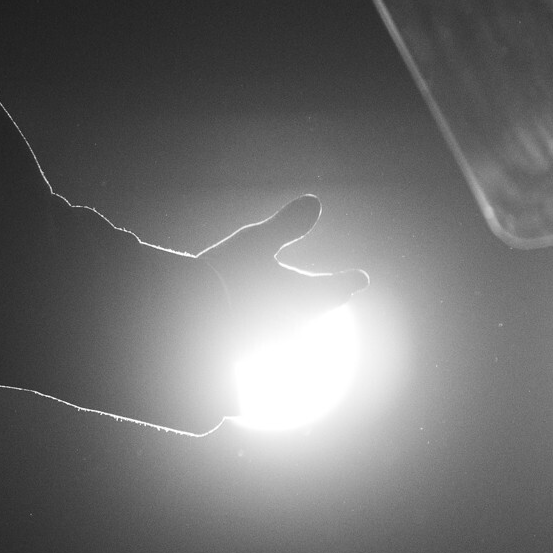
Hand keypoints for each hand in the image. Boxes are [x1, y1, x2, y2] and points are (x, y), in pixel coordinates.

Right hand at [199, 194, 366, 344]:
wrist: (190, 320)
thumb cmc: (228, 275)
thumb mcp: (257, 241)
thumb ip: (287, 225)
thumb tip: (315, 201)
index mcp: (302, 293)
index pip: (334, 286)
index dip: (348, 280)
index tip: (362, 278)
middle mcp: (293, 321)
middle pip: (318, 310)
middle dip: (329, 300)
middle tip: (342, 296)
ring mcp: (270, 340)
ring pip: (294, 330)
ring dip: (303, 321)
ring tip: (305, 318)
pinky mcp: (245, 351)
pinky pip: (266, 341)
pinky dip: (270, 332)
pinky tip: (262, 333)